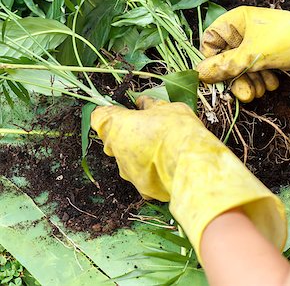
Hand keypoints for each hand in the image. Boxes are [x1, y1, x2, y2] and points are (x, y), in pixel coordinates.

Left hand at [91, 96, 285, 262]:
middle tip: (146, 128)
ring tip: (161, 149)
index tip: (122, 110)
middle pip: (112, 139)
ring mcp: (127, 171)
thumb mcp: (166, 108)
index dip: (109, 112)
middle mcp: (116, 150)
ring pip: (126, 158)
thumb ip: (150, 105)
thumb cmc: (175, 129)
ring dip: (138, 152)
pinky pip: (141, 175)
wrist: (190, 165)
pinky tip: (165, 166)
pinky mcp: (141, 188)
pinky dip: (149, 170)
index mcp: (117, 126)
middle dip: (125, 133)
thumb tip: (142, 102)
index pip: (99, 117)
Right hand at [196, 6, 289, 101]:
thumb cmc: (286, 40)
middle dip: (236, 79)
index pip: (210, 42)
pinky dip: (262, 79)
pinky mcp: (268, 55)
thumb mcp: (251, 55)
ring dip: (250, 82)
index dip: (211, 61)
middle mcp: (243, 32)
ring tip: (261, 90)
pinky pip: (256, 70)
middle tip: (244, 94)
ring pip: (241, 68)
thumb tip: (199, 73)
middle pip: (226, 59)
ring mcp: (256, 44)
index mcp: (235, 22)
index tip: (216, 77)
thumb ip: (223, 66)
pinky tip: (272, 82)